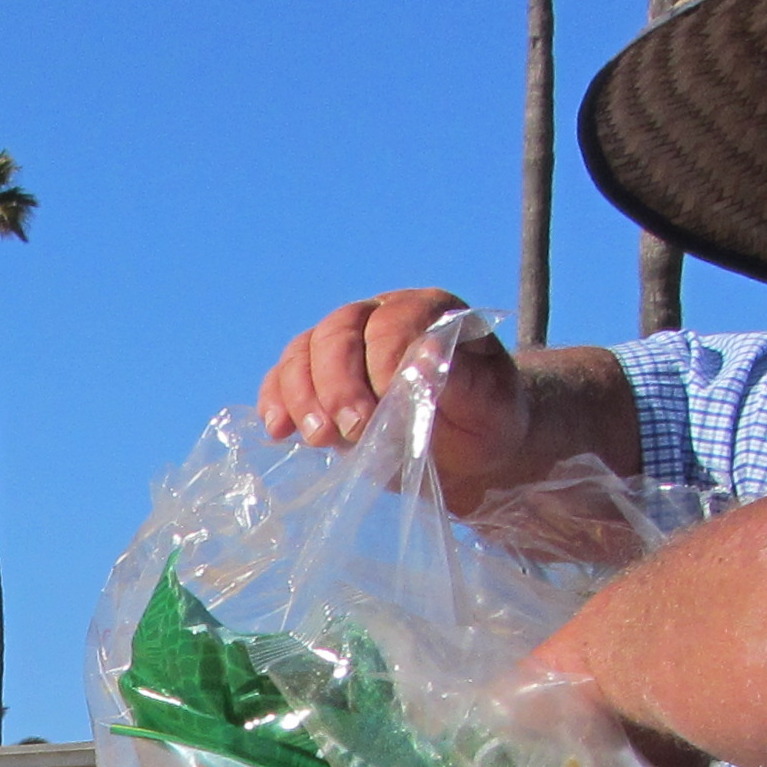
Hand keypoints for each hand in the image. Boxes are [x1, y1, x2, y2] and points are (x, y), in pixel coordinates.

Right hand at [258, 288, 527, 478]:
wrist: (470, 455)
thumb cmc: (484, 423)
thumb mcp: (491, 405)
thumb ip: (463, 380)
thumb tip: (424, 357)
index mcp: (428, 312)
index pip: (392, 322)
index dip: (385, 360)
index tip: (392, 405)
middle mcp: (379, 318)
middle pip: (338, 332)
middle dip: (338, 384)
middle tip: (351, 430)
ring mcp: (343, 349)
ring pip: (303, 353)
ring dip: (302, 396)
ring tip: (318, 438)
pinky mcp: (318, 383)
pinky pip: (282, 379)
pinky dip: (275, 402)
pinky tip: (278, 430)